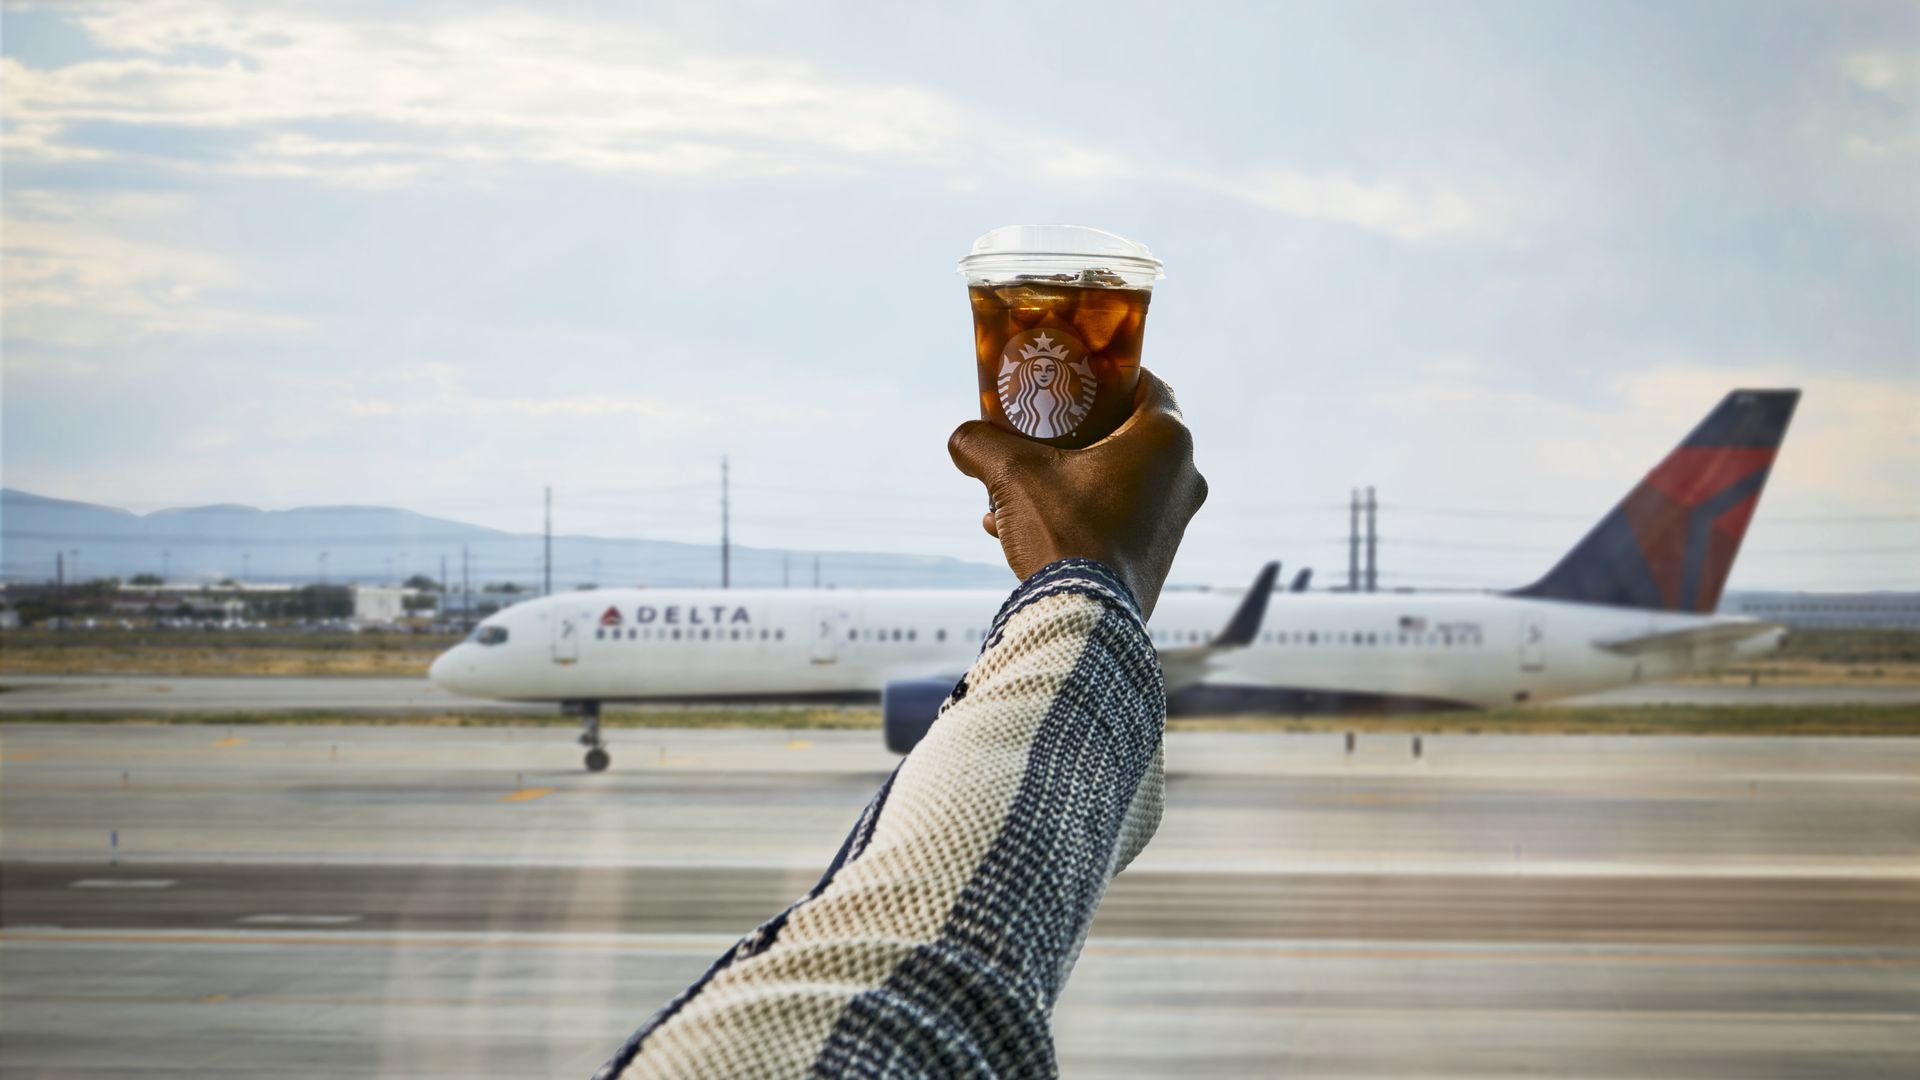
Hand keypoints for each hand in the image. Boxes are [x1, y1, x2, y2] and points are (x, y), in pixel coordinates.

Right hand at [948, 370, 1206, 617]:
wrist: (1086, 621)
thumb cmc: (1063, 534)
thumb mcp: (1012, 474)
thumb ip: (981, 443)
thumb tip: (961, 438)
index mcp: (1168, 439)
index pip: (1147, 383)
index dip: (1107, 376)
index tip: (1072, 381)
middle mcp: (1184, 476)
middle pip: (1126, 434)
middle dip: (1075, 434)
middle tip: (1036, 433)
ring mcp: (1176, 519)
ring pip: (1116, 479)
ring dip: (1066, 479)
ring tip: (1012, 492)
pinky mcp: (1159, 555)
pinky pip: (1116, 517)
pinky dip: (1076, 514)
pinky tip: (1017, 529)